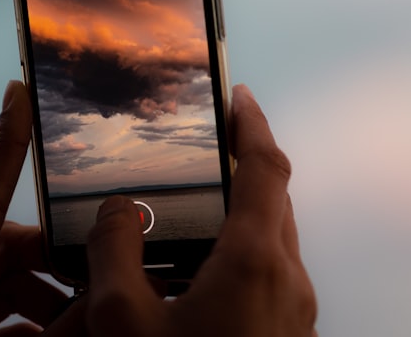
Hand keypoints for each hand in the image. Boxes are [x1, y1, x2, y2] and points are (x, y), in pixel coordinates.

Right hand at [84, 84, 316, 336]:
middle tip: (214, 153)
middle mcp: (288, 283)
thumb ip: (113, 254)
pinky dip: (247, 262)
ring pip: (277, 246)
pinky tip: (207, 286)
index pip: (265, 166)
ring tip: (201, 222)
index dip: (252, 123)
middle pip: (274, 203)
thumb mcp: (121, 322)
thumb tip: (117, 211)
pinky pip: (275, 283)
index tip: (239, 96)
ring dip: (246, 221)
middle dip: (245, 169)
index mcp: (252, 262)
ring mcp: (297, 315)